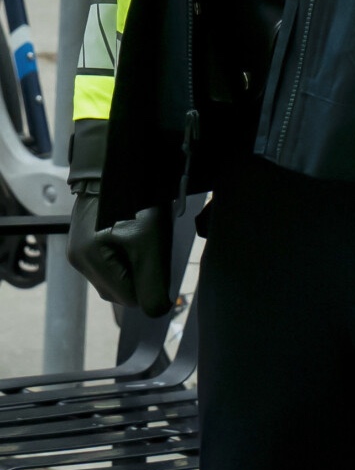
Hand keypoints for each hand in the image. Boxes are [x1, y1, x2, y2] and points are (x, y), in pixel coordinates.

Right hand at [66, 193, 173, 317]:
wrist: (123, 158)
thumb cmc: (136, 200)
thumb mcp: (149, 245)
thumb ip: (152, 284)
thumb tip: (159, 311)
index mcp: (87, 262)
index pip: (127, 298)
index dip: (150, 284)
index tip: (161, 259)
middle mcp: (78, 257)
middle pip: (120, 286)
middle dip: (142, 272)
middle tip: (156, 244)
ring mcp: (81, 244)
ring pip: (117, 270)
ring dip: (136, 260)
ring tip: (148, 233)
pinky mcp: (89, 233)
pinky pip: (112, 254)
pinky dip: (129, 248)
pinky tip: (140, 229)